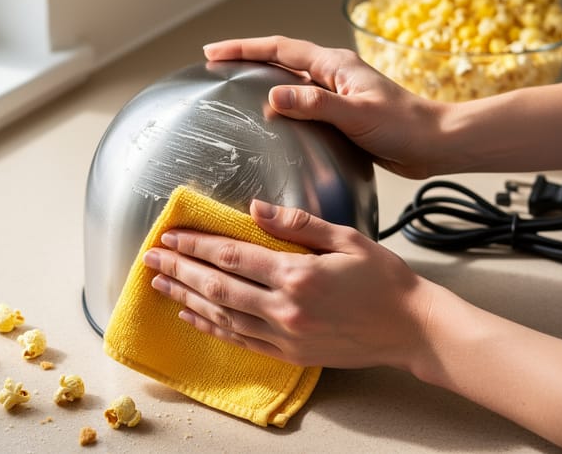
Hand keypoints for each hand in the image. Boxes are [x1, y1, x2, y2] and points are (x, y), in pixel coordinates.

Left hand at [141, 198, 437, 368]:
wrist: (411, 328)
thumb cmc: (384, 280)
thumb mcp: (346, 239)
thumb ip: (297, 224)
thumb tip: (256, 208)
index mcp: (297, 275)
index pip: (233, 256)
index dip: (196, 244)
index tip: (171, 234)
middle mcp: (285, 308)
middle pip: (217, 286)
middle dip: (180, 269)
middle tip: (151, 257)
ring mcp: (286, 335)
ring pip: (222, 315)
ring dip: (186, 297)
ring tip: (159, 283)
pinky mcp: (290, 353)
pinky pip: (240, 340)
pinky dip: (211, 327)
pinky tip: (191, 315)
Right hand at [203, 35, 447, 178]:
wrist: (433, 144)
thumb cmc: (403, 126)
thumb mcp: (356, 114)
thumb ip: (315, 104)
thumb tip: (275, 96)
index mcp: (334, 65)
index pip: (280, 48)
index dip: (244, 48)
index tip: (214, 51)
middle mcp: (333, 74)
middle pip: (281, 58)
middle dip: (247, 58)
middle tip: (216, 63)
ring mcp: (337, 93)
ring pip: (290, 80)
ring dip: (262, 79)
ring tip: (234, 88)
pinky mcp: (341, 113)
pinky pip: (302, 103)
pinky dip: (282, 105)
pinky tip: (271, 121)